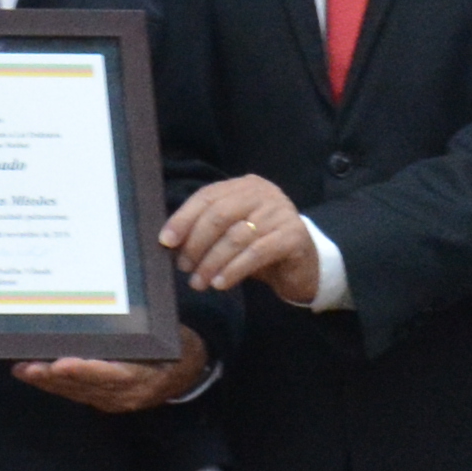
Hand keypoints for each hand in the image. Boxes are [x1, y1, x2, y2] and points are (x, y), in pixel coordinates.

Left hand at [14, 342, 217, 415]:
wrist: (189, 373)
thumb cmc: (176, 347)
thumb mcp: (166, 336)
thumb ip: (140, 333)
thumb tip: (110, 312)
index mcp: (144, 377)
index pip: (111, 375)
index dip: (84, 371)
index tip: (60, 363)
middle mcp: (127, 394)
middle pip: (86, 386)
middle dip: (54, 377)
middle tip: (27, 366)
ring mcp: (116, 401)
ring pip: (77, 393)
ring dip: (49, 383)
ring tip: (23, 370)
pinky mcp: (107, 402)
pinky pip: (78, 395)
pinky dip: (57, 386)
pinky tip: (37, 376)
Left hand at [159, 178, 324, 305]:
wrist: (305, 267)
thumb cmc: (261, 250)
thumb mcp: (232, 236)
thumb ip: (207, 232)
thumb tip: (169, 243)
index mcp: (244, 186)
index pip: (207, 196)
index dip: (183, 218)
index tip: (165, 241)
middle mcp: (264, 193)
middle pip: (219, 214)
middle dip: (196, 243)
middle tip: (183, 267)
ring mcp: (281, 212)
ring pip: (236, 236)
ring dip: (212, 261)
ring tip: (198, 282)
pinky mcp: (294, 236)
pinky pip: (256, 253)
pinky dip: (234, 269)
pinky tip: (220, 283)